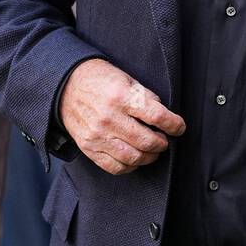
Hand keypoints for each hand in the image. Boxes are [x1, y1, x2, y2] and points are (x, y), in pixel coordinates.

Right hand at [60, 58, 185, 174]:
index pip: (157, 116)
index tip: (179, 127)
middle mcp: (110, 117)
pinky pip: (115, 167)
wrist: (66, 86)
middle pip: (147, 141)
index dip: (174, 125)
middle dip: (162, 143)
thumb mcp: (126, 78)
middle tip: (164, 140)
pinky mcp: (89, 147)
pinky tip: (135, 158)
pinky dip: (130, 166)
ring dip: (149, 157)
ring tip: (152, 150)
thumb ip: (145, 97)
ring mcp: (98, 135)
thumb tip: (164, 116)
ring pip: (133, 158)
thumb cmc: (99, 79)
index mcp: (121, 96)